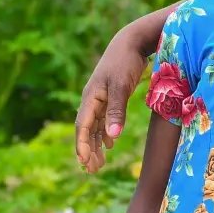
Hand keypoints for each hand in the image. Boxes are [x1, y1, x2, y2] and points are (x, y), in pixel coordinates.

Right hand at [75, 29, 148, 172]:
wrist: (131, 41)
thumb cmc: (125, 62)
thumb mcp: (122, 86)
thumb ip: (117, 111)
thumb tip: (112, 136)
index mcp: (90, 97)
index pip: (82, 127)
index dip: (82, 145)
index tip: (84, 163)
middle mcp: (92, 99)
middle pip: (86, 130)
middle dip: (88, 150)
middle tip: (92, 170)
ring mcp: (100, 97)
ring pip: (95, 126)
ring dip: (96, 145)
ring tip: (99, 163)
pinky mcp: (110, 95)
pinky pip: (103, 119)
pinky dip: (105, 133)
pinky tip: (109, 144)